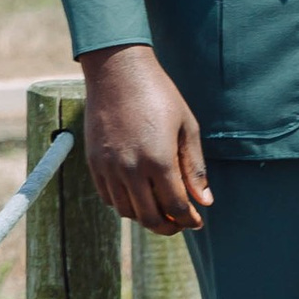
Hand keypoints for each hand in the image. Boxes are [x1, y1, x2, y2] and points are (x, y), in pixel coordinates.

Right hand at [80, 44, 212, 231]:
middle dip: (169, 227)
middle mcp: (131, 169)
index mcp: (159, 160)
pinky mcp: (94, 162)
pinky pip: (108, 197)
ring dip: (146, 218)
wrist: (117, 71)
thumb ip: (195, 167)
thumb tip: (204, 201)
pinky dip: (124, 205)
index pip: (176, 207)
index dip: (189, 220)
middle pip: (150, 217)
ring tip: (160, 211)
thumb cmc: (159, 95)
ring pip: (127, 211)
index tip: (197, 222)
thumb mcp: (186, 127)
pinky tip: (138, 197)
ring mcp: (109, 167)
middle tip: (179, 224)